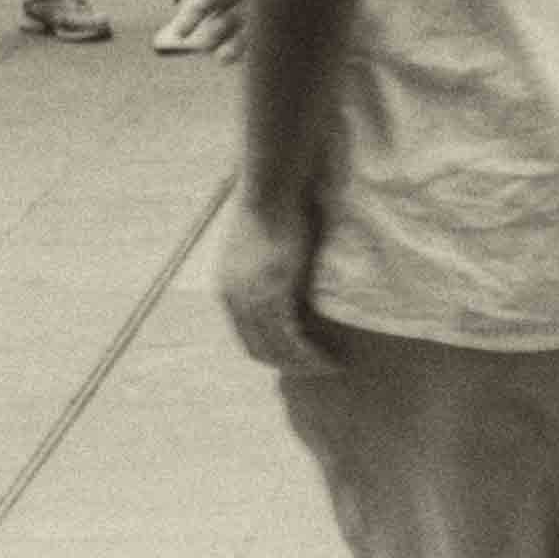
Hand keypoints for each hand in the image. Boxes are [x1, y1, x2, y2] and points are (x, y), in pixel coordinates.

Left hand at [213, 196, 334, 377]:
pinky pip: (291, 339)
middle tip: (319, 370)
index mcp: (228, 291)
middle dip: (290, 365)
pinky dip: (310, 354)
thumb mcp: (258, 252)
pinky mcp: (274, 292)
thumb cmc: (270, 210)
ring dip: (305, 364)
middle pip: (259, 350)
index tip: (299, 360)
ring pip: (277, 350)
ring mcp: (253, 298)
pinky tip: (329, 359)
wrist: (271, 188)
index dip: (274, 354)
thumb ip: (263, 276)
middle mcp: (235, 299)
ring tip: (330, 366)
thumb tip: (283, 287)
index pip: (247, 339)